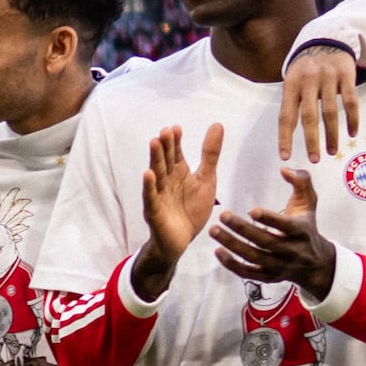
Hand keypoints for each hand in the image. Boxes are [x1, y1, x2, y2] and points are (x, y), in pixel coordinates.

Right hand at [136, 122, 222, 277]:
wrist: (182, 240)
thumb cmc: (192, 209)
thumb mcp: (207, 179)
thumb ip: (210, 154)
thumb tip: (217, 124)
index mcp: (178, 172)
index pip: (175, 153)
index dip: (175, 141)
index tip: (176, 128)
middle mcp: (167, 181)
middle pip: (165, 161)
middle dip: (165, 147)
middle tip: (165, 131)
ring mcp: (159, 195)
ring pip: (157, 174)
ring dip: (154, 159)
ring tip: (154, 143)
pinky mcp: (155, 211)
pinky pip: (151, 197)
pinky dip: (149, 186)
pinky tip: (147, 174)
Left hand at [208, 167, 340, 301]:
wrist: (315, 264)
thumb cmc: (306, 227)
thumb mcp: (309, 203)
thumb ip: (301, 181)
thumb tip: (284, 169)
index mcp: (301, 231)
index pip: (285, 226)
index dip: (269, 219)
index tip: (252, 210)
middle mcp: (291, 251)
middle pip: (265, 241)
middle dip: (242, 229)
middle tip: (223, 215)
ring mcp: (278, 266)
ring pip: (253, 257)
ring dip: (232, 244)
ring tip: (214, 230)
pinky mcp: (268, 277)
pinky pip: (248, 273)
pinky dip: (232, 264)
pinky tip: (218, 251)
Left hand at [279, 42, 359, 164]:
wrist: (327, 38)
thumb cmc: (307, 68)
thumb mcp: (293, 80)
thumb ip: (292, 103)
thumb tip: (285, 134)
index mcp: (291, 84)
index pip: (286, 115)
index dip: (285, 137)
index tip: (285, 156)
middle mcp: (308, 80)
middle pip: (309, 116)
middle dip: (311, 140)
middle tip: (314, 159)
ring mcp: (328, 77)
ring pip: (330, 112)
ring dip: (332, 135)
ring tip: (332, 151)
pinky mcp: (346, 74)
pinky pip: (351, 101)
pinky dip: (352, 119)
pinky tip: (352, 133)